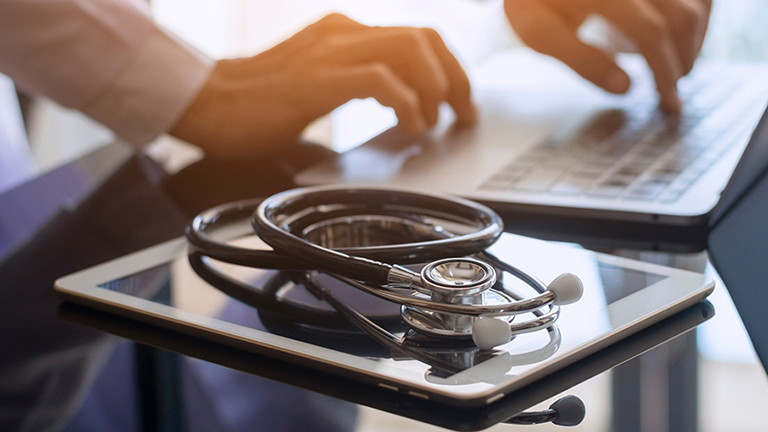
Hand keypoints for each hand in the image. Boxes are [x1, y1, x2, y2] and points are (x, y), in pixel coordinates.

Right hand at [171, 13, 475, 158]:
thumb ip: (358, 84)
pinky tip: (409, 126)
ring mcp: (331, 50)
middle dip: (455, 78)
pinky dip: (407, 104)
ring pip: (411, 50)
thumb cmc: (259, 104)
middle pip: (424, 37)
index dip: (448, 67)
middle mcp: (343, 32)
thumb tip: (403, 108)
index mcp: (344, 32)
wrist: (207, 103)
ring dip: (436, 89)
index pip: (416, 35)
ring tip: (436, 121)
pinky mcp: (320, 77)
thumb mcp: (320, 84)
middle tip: (462, 113)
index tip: (459, 100)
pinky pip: (381, 80)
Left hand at [504, 0, 711, 111]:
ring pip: (696, 2)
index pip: (650, 32)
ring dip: (693, 39)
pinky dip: (695, 15)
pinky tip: (675, 39)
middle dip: (682, 60)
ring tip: (673, 68)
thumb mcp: (540, 33)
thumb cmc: (532, 3)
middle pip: (681, 16)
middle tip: (672, 92)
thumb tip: (626, 88)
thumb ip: (581, 59)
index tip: (667, 101)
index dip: (663, 71)